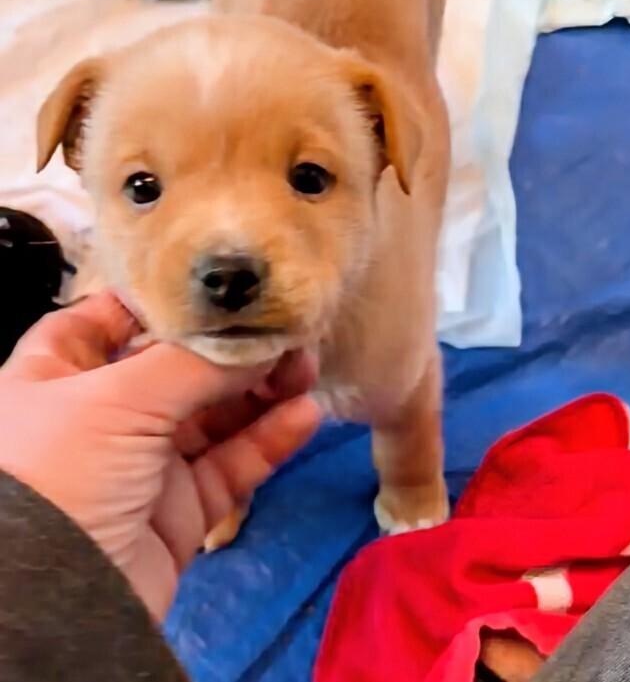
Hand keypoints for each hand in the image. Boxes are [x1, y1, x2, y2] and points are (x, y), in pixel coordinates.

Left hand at [0, 292, 319, 618]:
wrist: (61, 607)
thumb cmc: (64, 475)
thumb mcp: (117, 400)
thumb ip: (194, 363)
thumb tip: (260, 338)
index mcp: (56, 376)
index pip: (105, 320)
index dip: (159, 302)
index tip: (215, 289)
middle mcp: (98, 414)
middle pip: (175, 367)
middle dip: (232, 349)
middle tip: (287, 333)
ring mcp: (142, 463)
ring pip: (212, 415)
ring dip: (261, 390)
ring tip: (306, 368)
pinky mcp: (180, 508)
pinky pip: (230, 464)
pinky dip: (268, 439)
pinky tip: (304, 415)